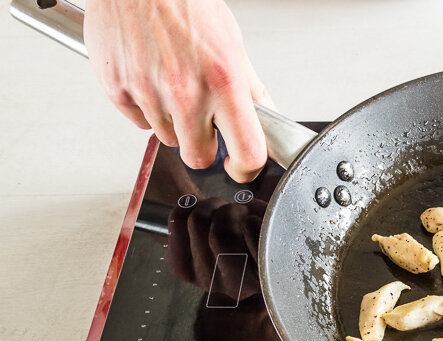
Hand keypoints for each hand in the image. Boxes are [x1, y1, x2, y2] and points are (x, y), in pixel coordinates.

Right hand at [84, 0, 270, 181]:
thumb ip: (251, 89)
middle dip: (203, 146)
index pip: (248, 152)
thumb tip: (269, 120)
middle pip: (199, 158)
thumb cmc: (186, 4)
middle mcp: (187, 92)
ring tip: (174, 83)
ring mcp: (149, 93)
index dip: (247, 168)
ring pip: (168, 139)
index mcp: (224, 82)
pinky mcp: (118, 90)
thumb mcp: (232, 45)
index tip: (241, 166)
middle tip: (203, 122)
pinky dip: (146, 108)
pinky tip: (151, 78)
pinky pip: (139, 121)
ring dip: (174, 123)